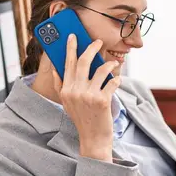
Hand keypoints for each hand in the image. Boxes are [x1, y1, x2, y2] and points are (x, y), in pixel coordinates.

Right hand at [52, 34, 120, 161]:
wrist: (93, 139)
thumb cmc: (82, 119)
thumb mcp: (66, 103)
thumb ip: (60, 86)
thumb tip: (57, 69)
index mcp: (65, 90)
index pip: (67, 64)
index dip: (70, 48)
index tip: (73, 36)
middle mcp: (75, 91)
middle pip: (83, 62)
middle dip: (92, 48)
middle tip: (99, 42)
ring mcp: (88, 95)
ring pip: (101, 70)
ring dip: (110, 64)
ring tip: (115, 62)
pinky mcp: (102, 100)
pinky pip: (112, 82)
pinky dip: (117, 79)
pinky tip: (118, 79)